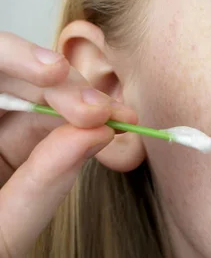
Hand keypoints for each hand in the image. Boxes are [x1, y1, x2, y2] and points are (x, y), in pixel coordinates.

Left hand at [0, 31, 135, 256]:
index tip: (55, 72)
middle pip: (14, 78)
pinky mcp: (17, 147)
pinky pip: (52, 125)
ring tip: (117, 118)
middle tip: (101, 111)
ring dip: (84, 104)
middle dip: (64, 88)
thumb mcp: (1, 234)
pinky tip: (109, 127)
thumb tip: (94, 135)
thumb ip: (42, 184)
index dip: (17, 58)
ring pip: (40, 98)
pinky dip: (86, 127)